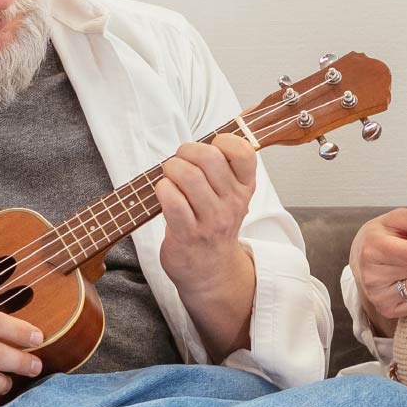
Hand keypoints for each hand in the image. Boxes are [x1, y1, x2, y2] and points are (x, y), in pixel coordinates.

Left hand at [156, 135, 257, 284]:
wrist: (211, 270)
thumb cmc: (214, 224)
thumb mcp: (231, 195)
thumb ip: (225, 167)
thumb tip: (210, 136)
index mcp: (245, 188)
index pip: (244, 152)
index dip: (223, 141)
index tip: (212, 149)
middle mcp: (232, 202)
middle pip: (209, 157)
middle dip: (186, 151)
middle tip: (180, 160)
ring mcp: (211, 220)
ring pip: (188, 175)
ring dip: (170, 169)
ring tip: (169, 177)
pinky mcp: (188, 233)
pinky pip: (171, 200)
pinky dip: (162, 189)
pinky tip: (164, 193)